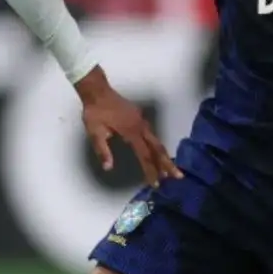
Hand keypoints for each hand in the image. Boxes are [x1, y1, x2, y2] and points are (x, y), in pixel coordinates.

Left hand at [76, 68, 180, 186]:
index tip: (156, 183)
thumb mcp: (95, 132)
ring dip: (163, 155)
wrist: (97, 90)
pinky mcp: (139, 117)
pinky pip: (152, 134)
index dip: (150, 170)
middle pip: (157, 148)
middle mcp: (140, 126)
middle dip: (167, 163)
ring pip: (156, 141)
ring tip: (170, 168)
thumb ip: (102, 150)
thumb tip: (108, 167)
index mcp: (131, 131)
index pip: (144, 155)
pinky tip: (157, 152)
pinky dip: (157, 146)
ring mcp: (141, 121)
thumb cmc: (95, 111)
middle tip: (178, 176)